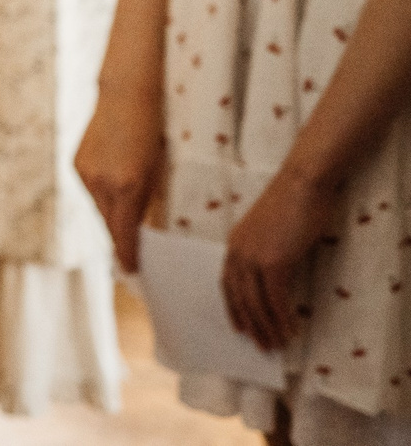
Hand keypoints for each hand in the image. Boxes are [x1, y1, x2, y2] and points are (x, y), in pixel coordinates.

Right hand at [74, 87, 165, 272]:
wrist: (127, 93)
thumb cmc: (155, 130)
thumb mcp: (158, 169)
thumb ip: (147, 199)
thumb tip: (142, 225)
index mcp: (126, 187)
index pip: (124, 233)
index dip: (128, 255)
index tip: (134, 272)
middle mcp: (101, 183)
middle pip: (108, 224)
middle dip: (119, 240)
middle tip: (132, 256)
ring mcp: (85, 172)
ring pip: (98, 208)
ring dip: (111, 217)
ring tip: (125, 224)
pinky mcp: (77, 163)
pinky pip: (90, 191)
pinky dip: (102, 197)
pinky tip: (113, 193)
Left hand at [223, 166, 339, 351]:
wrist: (302, 183)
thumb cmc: (291, 203)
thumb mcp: (270, 230)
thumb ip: (266, 250)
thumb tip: (274, 276)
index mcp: (234, 243)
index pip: (227, 283)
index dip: (233, 308)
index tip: (239, 328)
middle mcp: (238, 251)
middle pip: (239, 298)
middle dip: (251, 325)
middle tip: (262, 346)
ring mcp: (253, 256)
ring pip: (256, 303)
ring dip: (267, 327)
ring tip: (277, 345)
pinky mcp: (273, 261)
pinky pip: (275, 298)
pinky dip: (282, 317)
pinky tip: (291, 329)